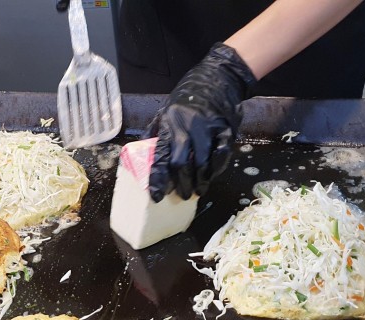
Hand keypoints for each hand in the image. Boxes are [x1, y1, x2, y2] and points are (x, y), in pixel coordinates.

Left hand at [144, 43, 256, 200]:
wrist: (217, 78)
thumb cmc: (187, 98)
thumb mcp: (164, 112)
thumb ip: (154, 133)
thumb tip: (139, 154)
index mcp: (169, 125)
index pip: (160, 158)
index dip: (158, 180)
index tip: (156, 196)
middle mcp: (187, 128)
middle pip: (182, 164)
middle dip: (182, 185)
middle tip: (183, 195)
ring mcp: (207, 129)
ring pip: (202, 163)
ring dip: (200, 181)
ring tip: (198, 190)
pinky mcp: (225, 129)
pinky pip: (220, 154)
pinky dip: (216, 169)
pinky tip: (211, 175)